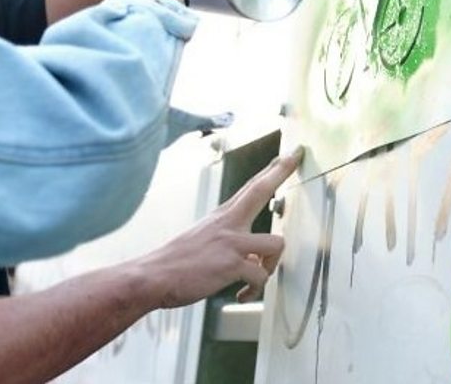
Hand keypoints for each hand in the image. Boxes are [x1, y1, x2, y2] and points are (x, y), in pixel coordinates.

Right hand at [137, 148, 302, 308]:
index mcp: (223, 215)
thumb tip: (251, 253)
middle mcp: (228, 222)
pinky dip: (255, 290)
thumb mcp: (204, 236)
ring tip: (257, 276)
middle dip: (281, 170)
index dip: (272, 170)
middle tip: (296, 154)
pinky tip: (242, 294)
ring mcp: (230, 242)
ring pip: (277, 243)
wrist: (154, 276)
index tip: (287, 155)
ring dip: (272, 265)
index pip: (252, 186)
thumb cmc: (178, 261)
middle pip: (260, 189)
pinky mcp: (230, 264)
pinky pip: (260, 277)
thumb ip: (229, 236)